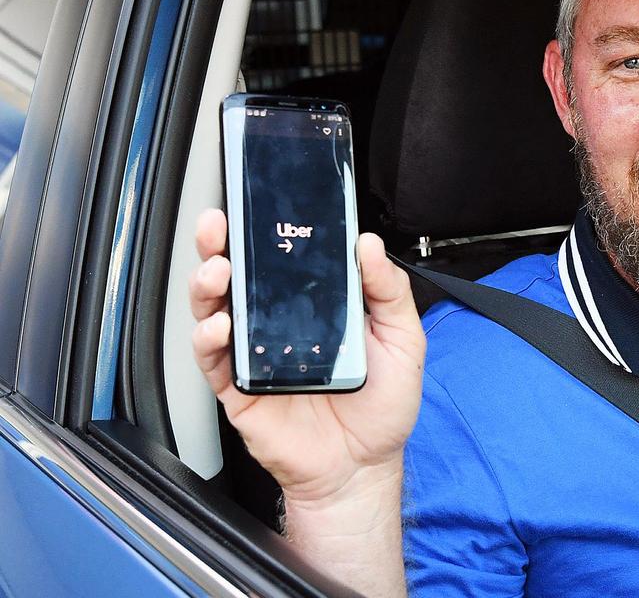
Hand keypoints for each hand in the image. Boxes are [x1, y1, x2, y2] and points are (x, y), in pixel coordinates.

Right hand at [188, 208, 424, 504]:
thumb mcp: (403, 339)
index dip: (266, 230)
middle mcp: (276, 324)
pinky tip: (220, 325)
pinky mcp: (238, 389)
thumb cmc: (383, 404)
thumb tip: (368, 243)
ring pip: (213, 310)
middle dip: (219, 244)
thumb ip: (388, 290)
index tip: (259, 201)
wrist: (365, 465)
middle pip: (236, 276)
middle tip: (218, 223)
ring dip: (207, 284)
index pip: (282, 259)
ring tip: (216, 269)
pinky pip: (212, 359)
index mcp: (313, 306)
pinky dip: (209, 339)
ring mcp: (253, 355)